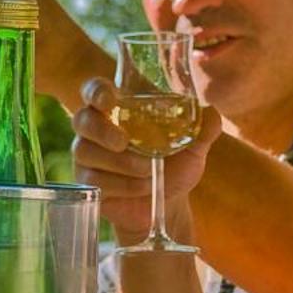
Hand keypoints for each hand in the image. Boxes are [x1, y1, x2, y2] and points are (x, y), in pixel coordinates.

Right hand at [73, 79, 221, 242]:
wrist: (169, 202)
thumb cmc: (176, 163)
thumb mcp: (194, 144)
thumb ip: (203, 126)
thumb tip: (210, 113)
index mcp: (119, 108)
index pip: (94, 90)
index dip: (96, 92)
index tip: (110, 99)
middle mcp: (97, 128)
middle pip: (82, 120)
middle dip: (102, 131)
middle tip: (125, 142)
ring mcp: (88, 155)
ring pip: (87, 152)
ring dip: (121, 163)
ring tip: (149, 172)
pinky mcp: (89, 182)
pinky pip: (95, 180)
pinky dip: (122, 184)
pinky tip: (142, 187)